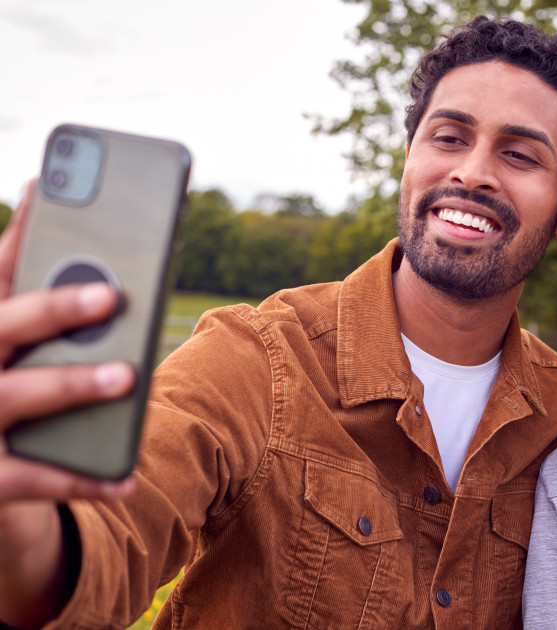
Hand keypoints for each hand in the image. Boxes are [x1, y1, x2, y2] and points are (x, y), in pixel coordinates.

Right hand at [0, 181, 134, 501]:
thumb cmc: (8, 391)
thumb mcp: (19, 348)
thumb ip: (43, 305)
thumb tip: (87, 246)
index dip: (20, 229)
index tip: (47, 183)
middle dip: (51, 307)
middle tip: (110, 294)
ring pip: (14, 398)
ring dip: (71, 384)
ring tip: (128, 375)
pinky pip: (33, 480)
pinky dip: (82, 479)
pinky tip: (127, 479)